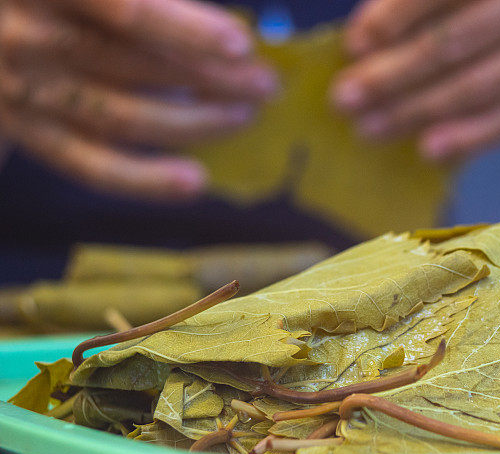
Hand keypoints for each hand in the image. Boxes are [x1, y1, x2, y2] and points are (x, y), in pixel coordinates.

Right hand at [0, 0, 277, 199]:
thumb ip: (130, 1)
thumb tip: (204, 18)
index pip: (126, 9)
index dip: (187, 28)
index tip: (241, 44)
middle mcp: (23, 33)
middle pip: (133, 63)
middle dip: (210, 76)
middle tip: (266, 83)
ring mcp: (20, 87)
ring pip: (120, 115)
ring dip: (192, 121)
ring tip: (243, 117)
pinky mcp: (23, 131)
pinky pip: (89, 164)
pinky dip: (144, 178)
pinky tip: (194, 181)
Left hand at [335, 0, 499, 161]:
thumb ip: (431, 0)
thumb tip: (364, 42)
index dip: (398, 13)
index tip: (353, 45)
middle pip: (464, 37)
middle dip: (397, 72)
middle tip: (345, 100)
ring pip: (490, 82)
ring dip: (422, 111)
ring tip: (370, 130)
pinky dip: (475, 135)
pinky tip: (428, 149)